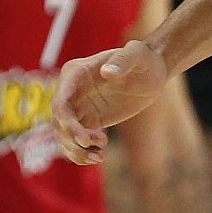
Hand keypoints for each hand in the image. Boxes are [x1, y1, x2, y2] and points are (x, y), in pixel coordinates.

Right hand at [51, 41, 169, 165]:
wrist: (153, 71)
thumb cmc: (143, 58)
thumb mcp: (137, 55)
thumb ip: (122, 61)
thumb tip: (107, 72)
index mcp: (76, 73)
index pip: (61, 103)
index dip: (68, 124)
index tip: (85, 140)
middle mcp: (71, 90)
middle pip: (59, 123)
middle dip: (73, 141)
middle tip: (98, 153)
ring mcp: (79, 106)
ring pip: (64, 135)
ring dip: (77, 151)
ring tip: (100, 156)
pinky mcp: (89, 119)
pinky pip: (76, 140)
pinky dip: (82, 153)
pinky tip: (99, 157)